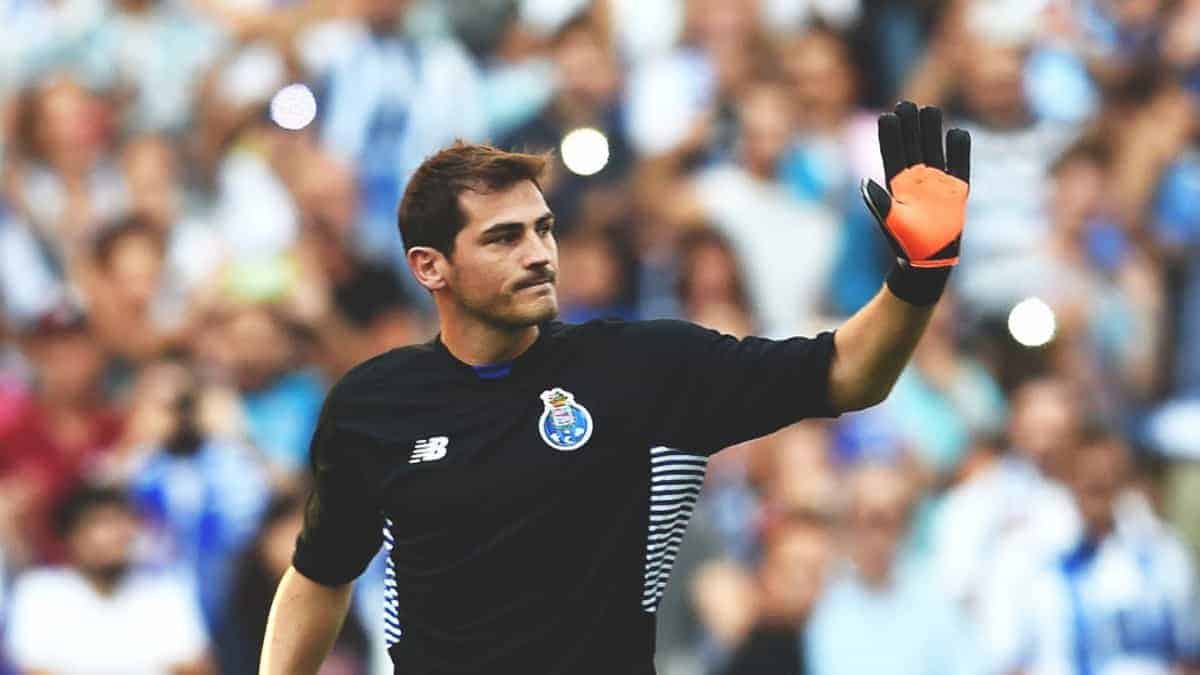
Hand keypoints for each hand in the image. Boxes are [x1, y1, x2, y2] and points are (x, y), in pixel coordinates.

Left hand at [861, 101, 970, 268]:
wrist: (928, 261)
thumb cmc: (905, 244)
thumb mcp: (891, 223)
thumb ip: (879, 202)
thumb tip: (864, 182)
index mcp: (897, 185)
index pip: (893, 154)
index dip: (890, 135)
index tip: (887, 115)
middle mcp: (916, 180)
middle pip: (913, 146)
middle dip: (910, 126)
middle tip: (907, 103)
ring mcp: (937, 184)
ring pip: (935, 150)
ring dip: (932, 131)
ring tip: (930, 108)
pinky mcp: (956, 191)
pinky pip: (959, 165)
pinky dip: (959, 150)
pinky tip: (957, 132)